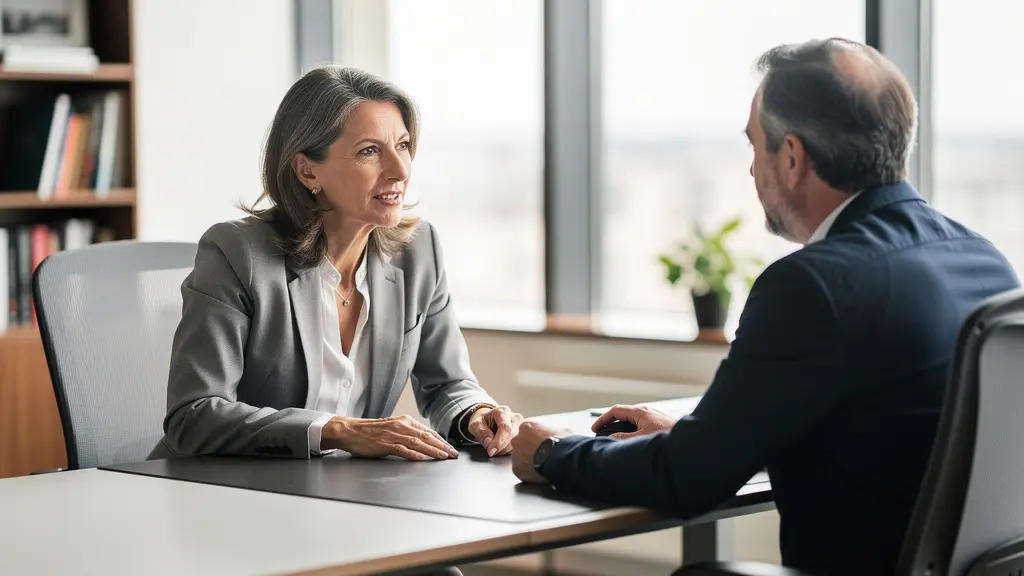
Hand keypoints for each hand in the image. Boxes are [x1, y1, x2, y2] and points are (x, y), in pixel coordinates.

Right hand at [322, 415, 459, 460]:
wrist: (350, 430)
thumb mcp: (392, 428)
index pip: (427, 431)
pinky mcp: (384, 444)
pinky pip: (401, 449)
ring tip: (443, 457)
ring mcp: (393, 435)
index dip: (441, 441)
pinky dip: (412, 454)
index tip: (450, 448)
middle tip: (453, 454)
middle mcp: (401, 426)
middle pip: (426, 437)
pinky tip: (421, 458)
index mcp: (404, 421)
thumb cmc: (370, 431)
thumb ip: (407, 433)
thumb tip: (424, 442)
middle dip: (442, 446)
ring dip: (432, 450)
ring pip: (417, 442)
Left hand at [466, 404, 523, 456]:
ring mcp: (521, 426)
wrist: (489, 419)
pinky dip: (510, 450)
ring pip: (518, 442)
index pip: (505, 427)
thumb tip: (488, 442)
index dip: (498, 442)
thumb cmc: (483, 421)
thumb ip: (481, 432)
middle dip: (501, 447)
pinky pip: (519, 445)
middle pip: (513, 435)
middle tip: (491, 451)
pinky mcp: (523, 434)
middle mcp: (514, 417)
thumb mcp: (475, 424)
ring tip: (495, 448)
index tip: (491, 451)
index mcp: (502, 411)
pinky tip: (502, 448)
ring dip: (505, 449)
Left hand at [510, 420, 563, 484]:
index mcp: (527, 426)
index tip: (543, 443)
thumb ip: (555, 431)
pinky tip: (539, 474)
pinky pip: (521, 472)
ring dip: (528, 462)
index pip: (528, 431)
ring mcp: (515, 455)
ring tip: (542, 466)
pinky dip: (529, 474)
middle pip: (521, 444)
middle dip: (529, 449)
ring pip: (520, 459)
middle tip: (542, 455)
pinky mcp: (517, 469)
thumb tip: (560, 434)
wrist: (561, 458)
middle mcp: (517, 439)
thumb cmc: (563, 442)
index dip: (536, 438)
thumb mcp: (563, 430)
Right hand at [591, 404, 675, 438]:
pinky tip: (628, 436)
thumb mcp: (641, 438)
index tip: (594, 429)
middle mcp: (645, 410)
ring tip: (611, 435)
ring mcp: (651, 415)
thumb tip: (611, 438)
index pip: (615, 411)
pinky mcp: (656, 421)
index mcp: (639, 411)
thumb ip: (624, 438)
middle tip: (600, 432)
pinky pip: (637, 421)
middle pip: (621, 412)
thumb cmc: (666, 436)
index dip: (602, 419)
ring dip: (619, 424)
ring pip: (629, 417)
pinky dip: (627, 427)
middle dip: (609, 421)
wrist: (685, 441)